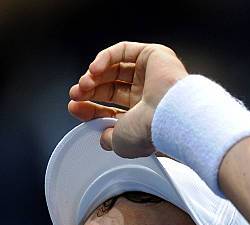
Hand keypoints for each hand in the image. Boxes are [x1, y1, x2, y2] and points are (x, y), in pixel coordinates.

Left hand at [68, 41, 187, 156]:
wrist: (168, 116)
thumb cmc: (151, 132)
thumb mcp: (121, 143)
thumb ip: (110, 139)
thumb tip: (103, 138)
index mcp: (144, 118)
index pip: (113, 110)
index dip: (92, 109)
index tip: (76, 109)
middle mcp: (149, 96)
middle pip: (112, 88)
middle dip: (90, 91)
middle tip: (76, 95)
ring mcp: (151, 75)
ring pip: (115, 69)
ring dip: (94, 76)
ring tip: (84, 84)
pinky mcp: (154, 56)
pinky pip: (123, 51)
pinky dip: (105, 58)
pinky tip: (95, 69)